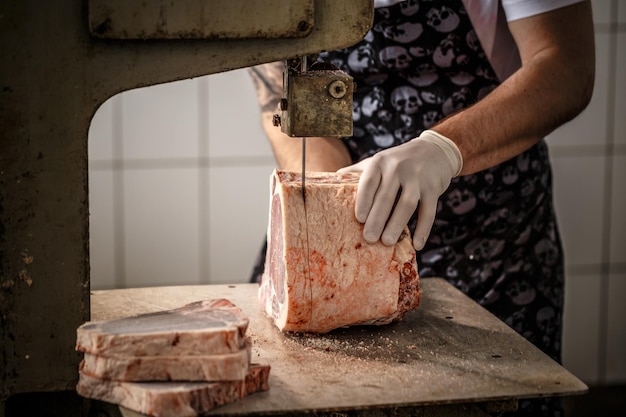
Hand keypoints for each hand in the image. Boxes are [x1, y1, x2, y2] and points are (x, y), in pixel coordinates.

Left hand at [337, 130, 462, 249]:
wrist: (434, 150)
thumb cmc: (398, 161)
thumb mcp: (379, 161)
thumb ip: (358, 170)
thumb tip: (333, 178)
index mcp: (380, 162)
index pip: (369, 183)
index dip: (363, 201)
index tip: (358, 219)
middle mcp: (398, 168)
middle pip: (386, 197)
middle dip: (377, 219)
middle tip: (369, 238)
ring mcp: (417, 178)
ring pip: (406, 205)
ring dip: (397, 225)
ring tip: (387, 242)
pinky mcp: (434, 188)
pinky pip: (428, 211)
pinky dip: (423, 229)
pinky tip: (417, 244)